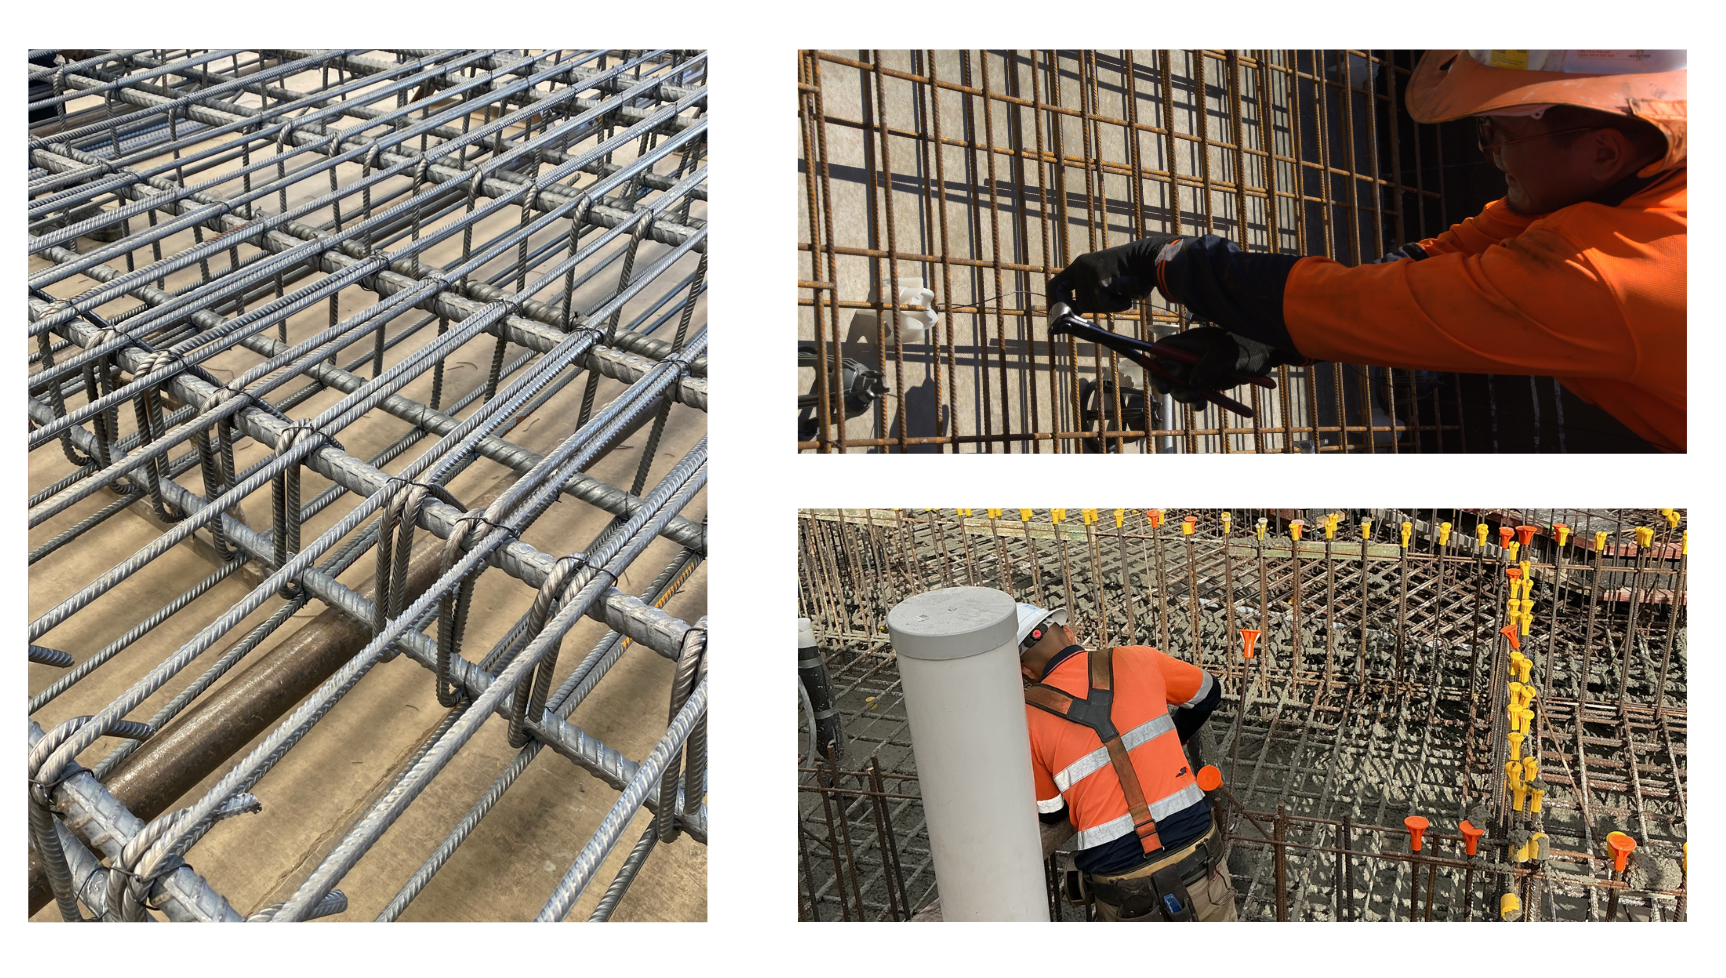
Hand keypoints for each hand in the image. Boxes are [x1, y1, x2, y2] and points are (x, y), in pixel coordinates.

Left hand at [1047, 235, 1180, 312]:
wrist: (1149, 259)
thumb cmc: (1130, 275)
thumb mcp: (1103, 281)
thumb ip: (1088, 293)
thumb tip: (1072, 316)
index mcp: (1079, 266)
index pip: (1054, 286)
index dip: (1054, 304)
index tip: (1058, 317)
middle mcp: (1080, 267)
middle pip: (1062, 297)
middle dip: (1068, 310)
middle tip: (1078, 319)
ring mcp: (1088, 272)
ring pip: (1087, 305)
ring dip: (1105, 307)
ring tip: (1119, 295)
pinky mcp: (1100, 279)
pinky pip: (1103, 304)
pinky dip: (1116, 305)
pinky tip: (1126, 294)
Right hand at [1150, 326, 1284, 403]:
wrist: (1267, 355)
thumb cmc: (1246, 347)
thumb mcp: (1225, 355)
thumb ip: (1206, 368)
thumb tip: (1192, 385)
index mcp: (1189, 342)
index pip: (1162, 350)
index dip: (1159, 363)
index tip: (1170, 375)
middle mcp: (1190, 356)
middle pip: (1167, 372)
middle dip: (1171, 385)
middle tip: (1179, 393)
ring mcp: (1198, 370)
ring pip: (1181, 387)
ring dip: (1185, 396)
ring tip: (1198, 400)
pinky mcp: (1208, 382)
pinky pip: (1197, 395)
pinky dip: (1198, 401)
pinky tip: (1203, 404)